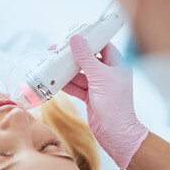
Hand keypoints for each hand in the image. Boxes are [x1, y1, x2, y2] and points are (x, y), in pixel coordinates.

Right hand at [62, 35, 149, 169]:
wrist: (115, 134)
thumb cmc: (115, 105)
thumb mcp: (100, 77)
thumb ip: (86, 58)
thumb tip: (76, 39)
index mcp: (117, 65)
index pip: (103, 46)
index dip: (89, 40)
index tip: (74, 35)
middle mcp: (108, 74)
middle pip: (88, 60)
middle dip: (72, 56)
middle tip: (56, 50)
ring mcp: (99, 87)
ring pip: (80, 74)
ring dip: (66, 70)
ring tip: (51, 63)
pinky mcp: (91, 98)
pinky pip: (77, 87)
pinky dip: (66, 84)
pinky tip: (55, 79)